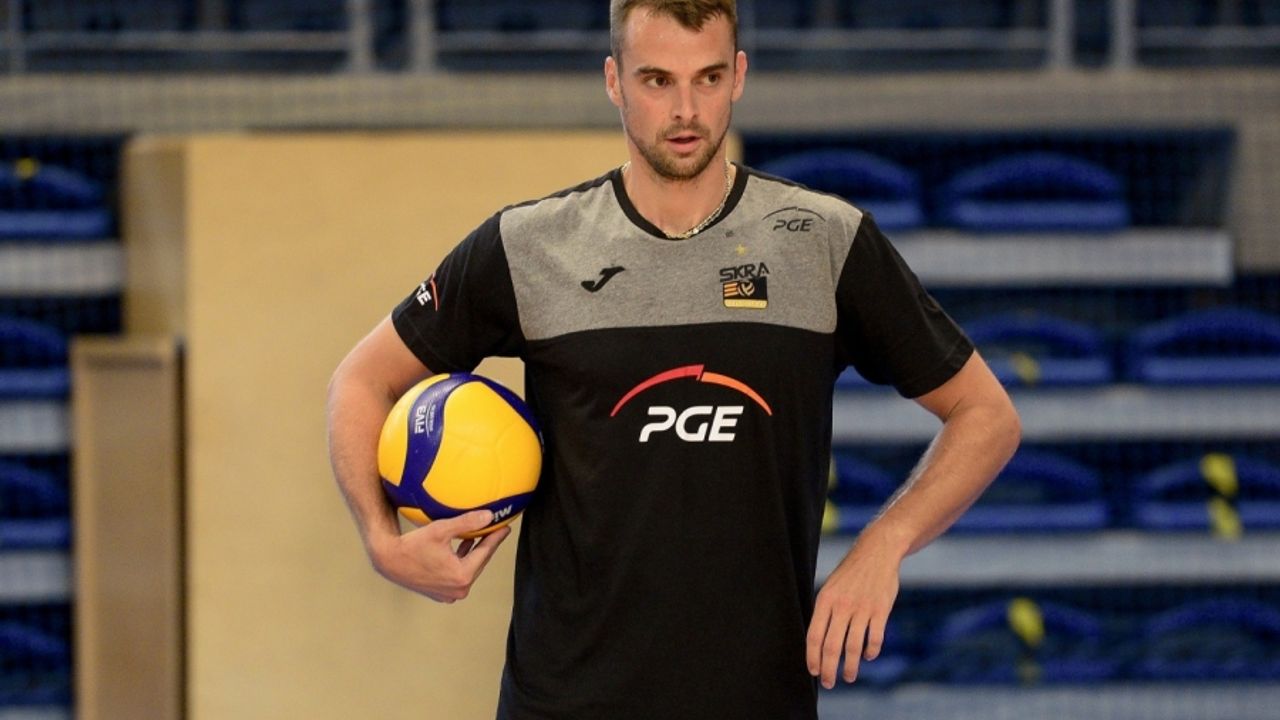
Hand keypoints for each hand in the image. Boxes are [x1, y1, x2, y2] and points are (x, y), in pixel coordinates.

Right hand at [370, 510, 511, 602]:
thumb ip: (467, 523)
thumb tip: (489, 516)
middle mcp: (458, 590)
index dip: (496, 537)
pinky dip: (462, 560)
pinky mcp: (441, 594)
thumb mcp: (441, 530)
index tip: (505, 526)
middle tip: (497, 529)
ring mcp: (449, 595)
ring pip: (469, 568)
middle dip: (488, 545)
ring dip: (475, 552)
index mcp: (461, 576)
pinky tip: (464, 545)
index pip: (485, 552)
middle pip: (479, 562)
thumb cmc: (413, 544)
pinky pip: (458, 574)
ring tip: (483, 536)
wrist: (388, 561)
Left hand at [805, 530, 902, 687]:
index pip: (814, 635)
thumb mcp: (831, 587)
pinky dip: (870, 651)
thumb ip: (825, 612)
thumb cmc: (850, 573)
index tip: (813, 671)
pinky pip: (874, 638)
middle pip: (832, 645)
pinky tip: (867, 656)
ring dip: (850, 666)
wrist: (877, 552)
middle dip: (829, 669)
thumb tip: (817, 641)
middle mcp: (842, 606)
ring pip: (853, 646)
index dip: (812, 656)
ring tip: (849, 677)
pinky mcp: (881, 610)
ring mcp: (862, 608)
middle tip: (829, 683)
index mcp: (825, 600)